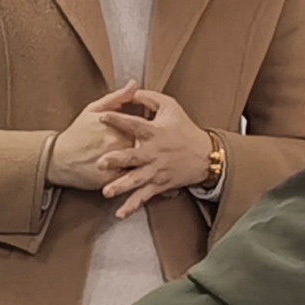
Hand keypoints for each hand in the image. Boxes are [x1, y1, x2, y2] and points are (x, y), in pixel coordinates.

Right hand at [46, 87, 155, 194]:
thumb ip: (117, 98)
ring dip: (145, 162)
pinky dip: (136, 176)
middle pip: (147, 146)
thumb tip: (134, 84)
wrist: (57, 159)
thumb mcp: (93, 110)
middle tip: (154, 146)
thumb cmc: (76, 133)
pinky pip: (132, 179)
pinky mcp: (112, 180)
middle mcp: (119, 146)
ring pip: (142, 164)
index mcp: (118, 127)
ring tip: (146, 160)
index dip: (150, 128)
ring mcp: (116, 164)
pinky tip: (137, 173)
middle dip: (150, 146)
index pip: (146, 126)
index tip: (153, 128)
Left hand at [98, 88, 214, 218]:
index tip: (101, 117)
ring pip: (135, 180)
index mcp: (154, 132)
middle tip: (100, 163)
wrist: (205, 155)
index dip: (117, 120)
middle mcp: (153, 152)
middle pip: (132, 157)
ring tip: (106, 191)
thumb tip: (131, 91)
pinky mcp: (158, 184)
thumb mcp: (171, 106)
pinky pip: (143, 197)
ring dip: (121, 186)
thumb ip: (150, 98)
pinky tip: (119, 214)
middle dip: (116, 161)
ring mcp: (155, 171)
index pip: (133, 125)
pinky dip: (131, 206)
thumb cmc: (185, 128)